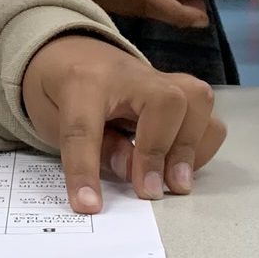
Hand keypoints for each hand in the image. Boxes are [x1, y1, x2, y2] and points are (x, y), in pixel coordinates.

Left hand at [22, 35, 225, 211]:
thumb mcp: (52, 118)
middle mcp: (127, 74)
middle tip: (149, 191)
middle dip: (161, 151)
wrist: (69, 51)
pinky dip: (201, 144)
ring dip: (189, 147)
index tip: (88, 205)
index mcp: (81, 80)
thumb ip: (86, 146)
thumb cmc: (59, 89)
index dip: (84, 168)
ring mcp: (156, 79)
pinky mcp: (176, 92)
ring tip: (174, 183)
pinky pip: (205, 113)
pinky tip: (179, 166)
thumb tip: (129, 170)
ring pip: (197, 99)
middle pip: (165, 100)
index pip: (84, 125)